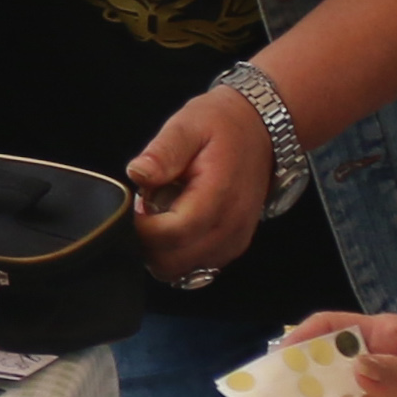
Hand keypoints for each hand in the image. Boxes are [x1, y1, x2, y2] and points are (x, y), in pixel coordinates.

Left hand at [124, 83, 272, 277]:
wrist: (261, 129)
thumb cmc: (222, 126)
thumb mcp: (187, 125)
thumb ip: (163, 152)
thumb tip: (137, 173)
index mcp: (217, 196)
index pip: (171, 235)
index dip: (142, 228)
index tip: (135, 205)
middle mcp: (230, 226)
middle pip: (174, 261)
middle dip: (148, 242)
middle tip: (146, 209)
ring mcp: (234, 241)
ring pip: (183, 270)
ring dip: (163, 250)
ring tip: (163, 214)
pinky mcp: (233, 246)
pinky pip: (197, 268)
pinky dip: (179, 255)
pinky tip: (177, 226)